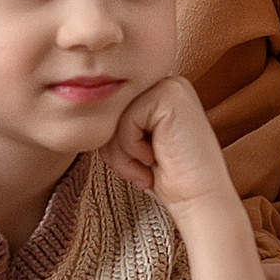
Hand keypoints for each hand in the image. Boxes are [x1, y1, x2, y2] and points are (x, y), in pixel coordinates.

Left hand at [99, 76, 230, 219]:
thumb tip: (80, 105)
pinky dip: (133, 148)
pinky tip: (156, 158)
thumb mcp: (134, 142)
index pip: (112, 110)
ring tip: (150, 165)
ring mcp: (171, 86)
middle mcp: (167, 82)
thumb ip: (116, 122)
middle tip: (144, 168)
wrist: (199, 198)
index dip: (117, 144)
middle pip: (110, 111)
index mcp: (159, 90)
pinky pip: (126, 121)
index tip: (143, 164)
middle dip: (117, 149)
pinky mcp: (170, 97)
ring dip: (124, 153)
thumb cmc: (166, 176)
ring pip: (115, 117)